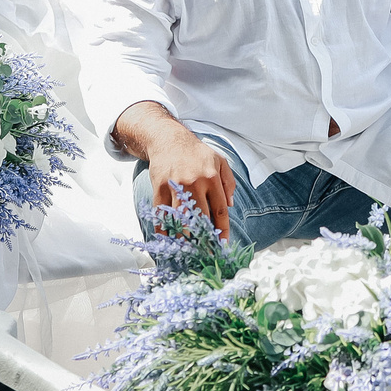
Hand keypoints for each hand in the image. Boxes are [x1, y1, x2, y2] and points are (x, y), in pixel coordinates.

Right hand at [118, 102, 235, 237]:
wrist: (170, 140)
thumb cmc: (197, 153)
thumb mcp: (220, 161)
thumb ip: (229, 182)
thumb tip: (231, 205)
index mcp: (212, 178)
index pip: (220, 209)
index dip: (222, 229)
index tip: (222, 243)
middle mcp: (195, 182)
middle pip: (201, 216)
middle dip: (204, 236)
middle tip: (205, 251)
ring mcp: (176, 185)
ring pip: (181, 216)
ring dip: (184, 235)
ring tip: (187, 249)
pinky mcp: (160, 186)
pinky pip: (162, 211)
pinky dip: (163, 227)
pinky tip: (166, 239)